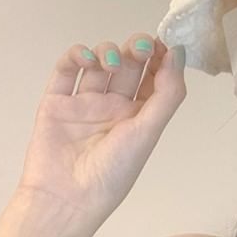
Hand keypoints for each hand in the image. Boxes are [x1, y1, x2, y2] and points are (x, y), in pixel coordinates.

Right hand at [14, 34, 185, 230]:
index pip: (155, 76)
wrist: (67, 196)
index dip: (161, 56)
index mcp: (141, 115)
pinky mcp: (57, 101)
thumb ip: (168, 91)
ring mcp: (86, 102)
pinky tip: (85, 58)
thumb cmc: (114, 170)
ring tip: (111, 63)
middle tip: (141, 47)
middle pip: (130, 64)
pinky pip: (66, 70)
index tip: (164, 40)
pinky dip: (75, 56)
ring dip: (107, 51)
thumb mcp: (150, 129)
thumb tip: (179, 52)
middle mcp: (115, 106)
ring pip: (99, 62)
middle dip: (137, 49)